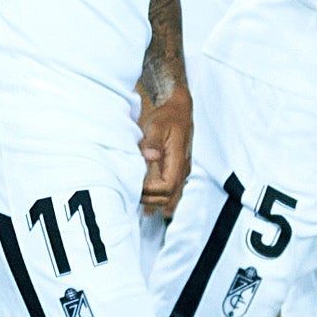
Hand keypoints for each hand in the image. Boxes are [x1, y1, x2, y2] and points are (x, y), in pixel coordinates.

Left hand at [137, 86, 192, 217]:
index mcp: (178, 160)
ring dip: (157, 202)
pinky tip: (153, 204)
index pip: (166, 187)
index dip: (150, 191)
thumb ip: (152, 142)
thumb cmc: (168, 117)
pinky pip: (173, 190)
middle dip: (151, 200)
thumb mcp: (157, 125)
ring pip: (172, 196)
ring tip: (142, 207)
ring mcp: (182, 170)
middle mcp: (183, 169)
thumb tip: (150, 156)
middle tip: (133, 195)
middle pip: (169, 196)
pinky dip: (162, 198)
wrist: (179, 110)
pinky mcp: (178, 169)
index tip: (136, 186)